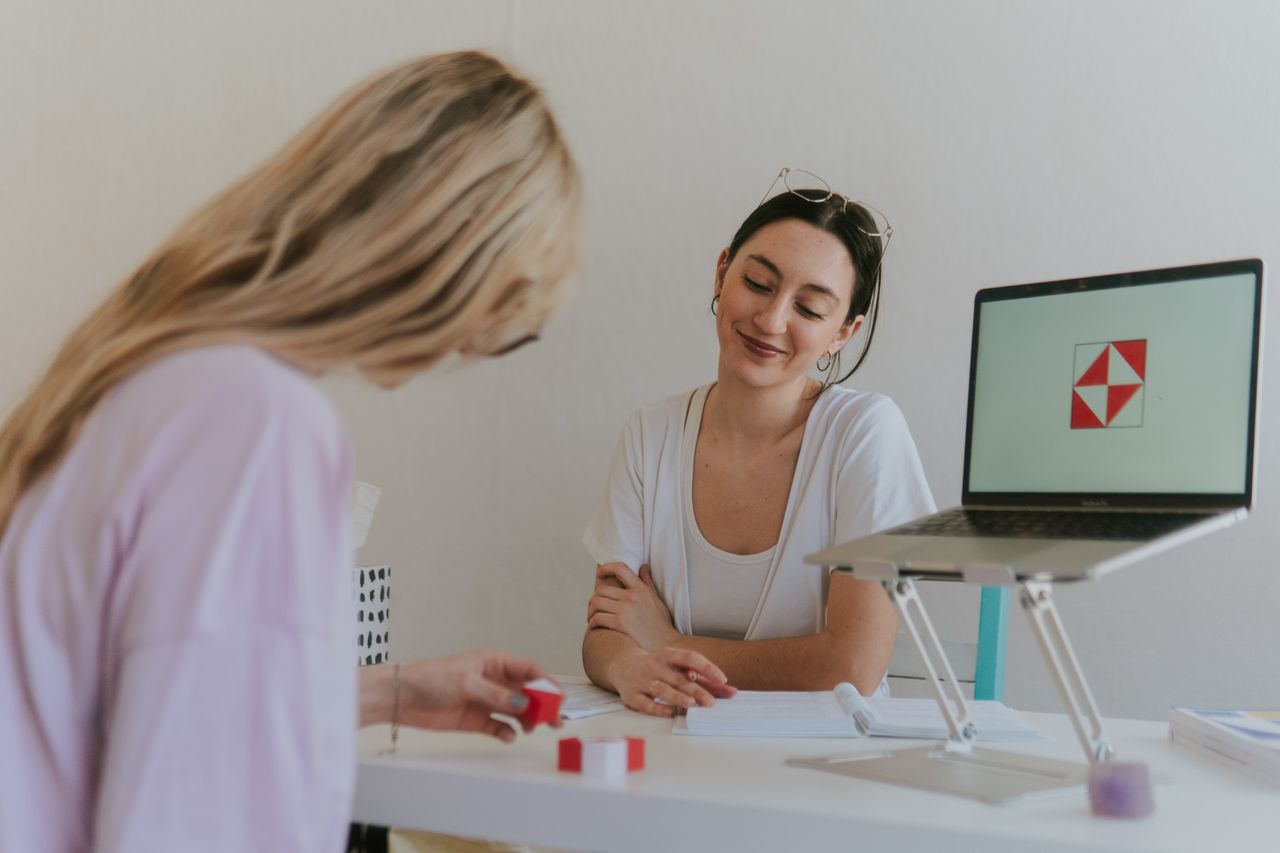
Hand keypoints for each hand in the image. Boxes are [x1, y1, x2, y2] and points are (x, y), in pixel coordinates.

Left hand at [367, 649, 560, 742]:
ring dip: (527, 720)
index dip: (545, 682)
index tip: (558, 696)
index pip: (527, 670)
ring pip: (516, 711)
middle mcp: (494, 681)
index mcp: (494, 662)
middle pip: (526, 693)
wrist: (402, 698)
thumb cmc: (432, 679)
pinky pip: (499, 727)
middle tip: (555, 720)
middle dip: (541, 705)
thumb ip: (497, 696)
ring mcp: (486, 701)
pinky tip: (507, 735)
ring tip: (531, 729)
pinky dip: (506, 732)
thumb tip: (524, 705)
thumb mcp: (467, 683)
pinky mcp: (476, 720)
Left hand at [587, 563, 677, 651]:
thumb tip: (642, 566)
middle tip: (593, 608)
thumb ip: (648, 582)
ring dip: (590, 611)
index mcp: (641, 589)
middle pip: (601, 590)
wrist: (666, 646)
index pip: (620, 568)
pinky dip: (592, 622)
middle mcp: (632, 597)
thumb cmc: (661, 625)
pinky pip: (597, 618)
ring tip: (592, 618)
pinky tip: (595, 626)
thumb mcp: (657, 600)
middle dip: (593, 599)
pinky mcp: (620, 623)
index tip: (600, 574)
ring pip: (596, 603)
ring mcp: (626, 610)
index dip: (606, 568)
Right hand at [609, 646, 736, 717]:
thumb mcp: (678, 667)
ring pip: (662, 689)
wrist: (622, 664)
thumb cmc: (657, 667)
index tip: (722, 679)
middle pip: (679, 678)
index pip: (690, 657)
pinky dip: (657, 708)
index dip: (707, 667)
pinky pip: (645, 703)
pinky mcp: (632, 695)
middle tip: (711, 702)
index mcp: (668, 655)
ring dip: (677, 696)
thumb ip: (704, 679)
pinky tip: (669, 712)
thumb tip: (731, 691)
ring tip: (691, 704)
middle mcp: (655, 665)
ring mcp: (642, 680)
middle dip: (696, 690)